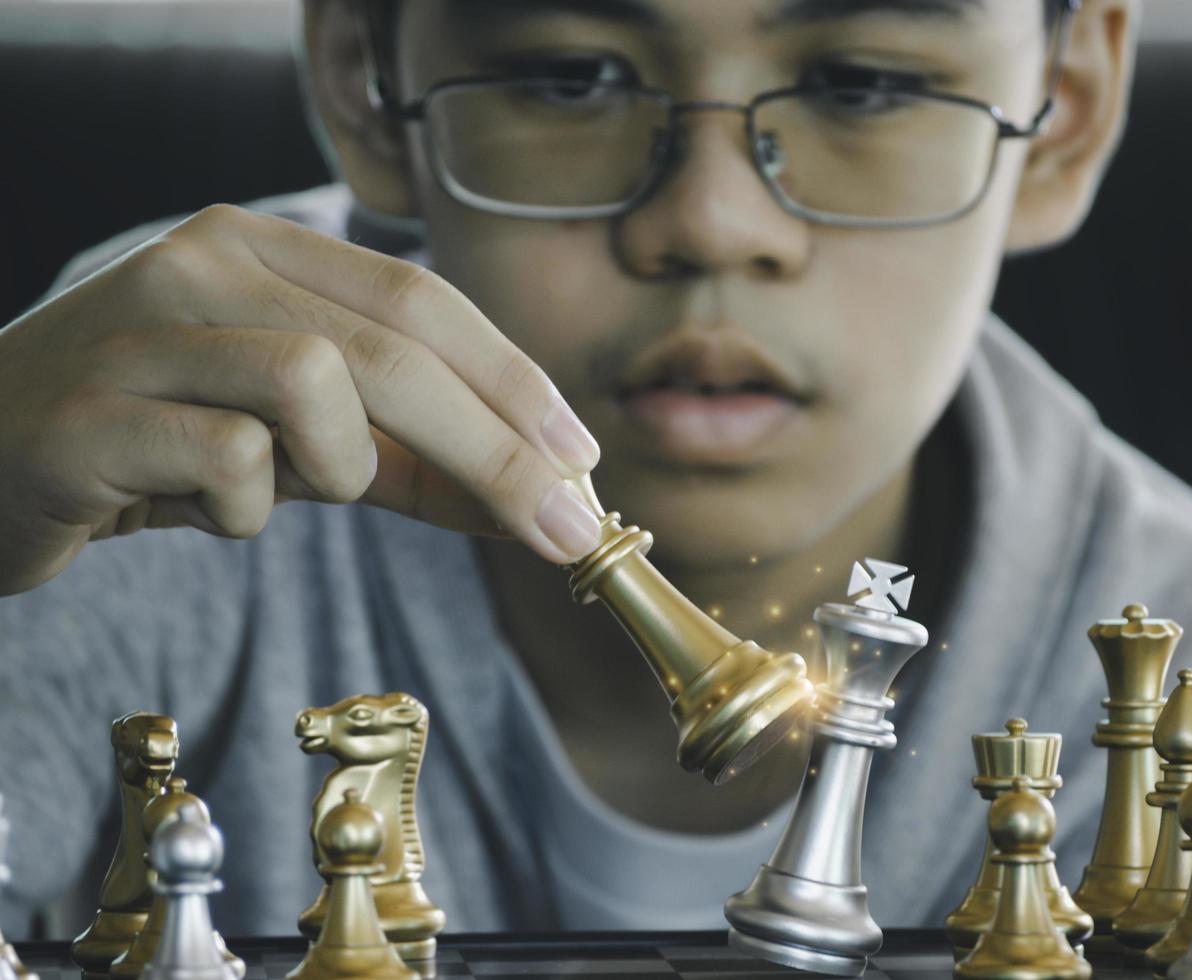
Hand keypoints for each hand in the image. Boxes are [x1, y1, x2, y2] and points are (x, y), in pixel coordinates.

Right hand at [0, 205, 602, 595]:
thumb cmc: (157, 440)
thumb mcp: (295, 435)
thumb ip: (406, 455)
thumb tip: (533, 495)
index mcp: (262, 248)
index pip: (421, 302)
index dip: (512, 382)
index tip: (579, 458)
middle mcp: (204, 261)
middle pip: (393, 348)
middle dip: (497, 449)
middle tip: (566, 527)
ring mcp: (140, 327)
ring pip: (315, 386)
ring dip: (336, 466)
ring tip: (283, 488)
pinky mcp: (89, 412)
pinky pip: (228, 463)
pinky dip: (242, 508)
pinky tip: (193, 505)